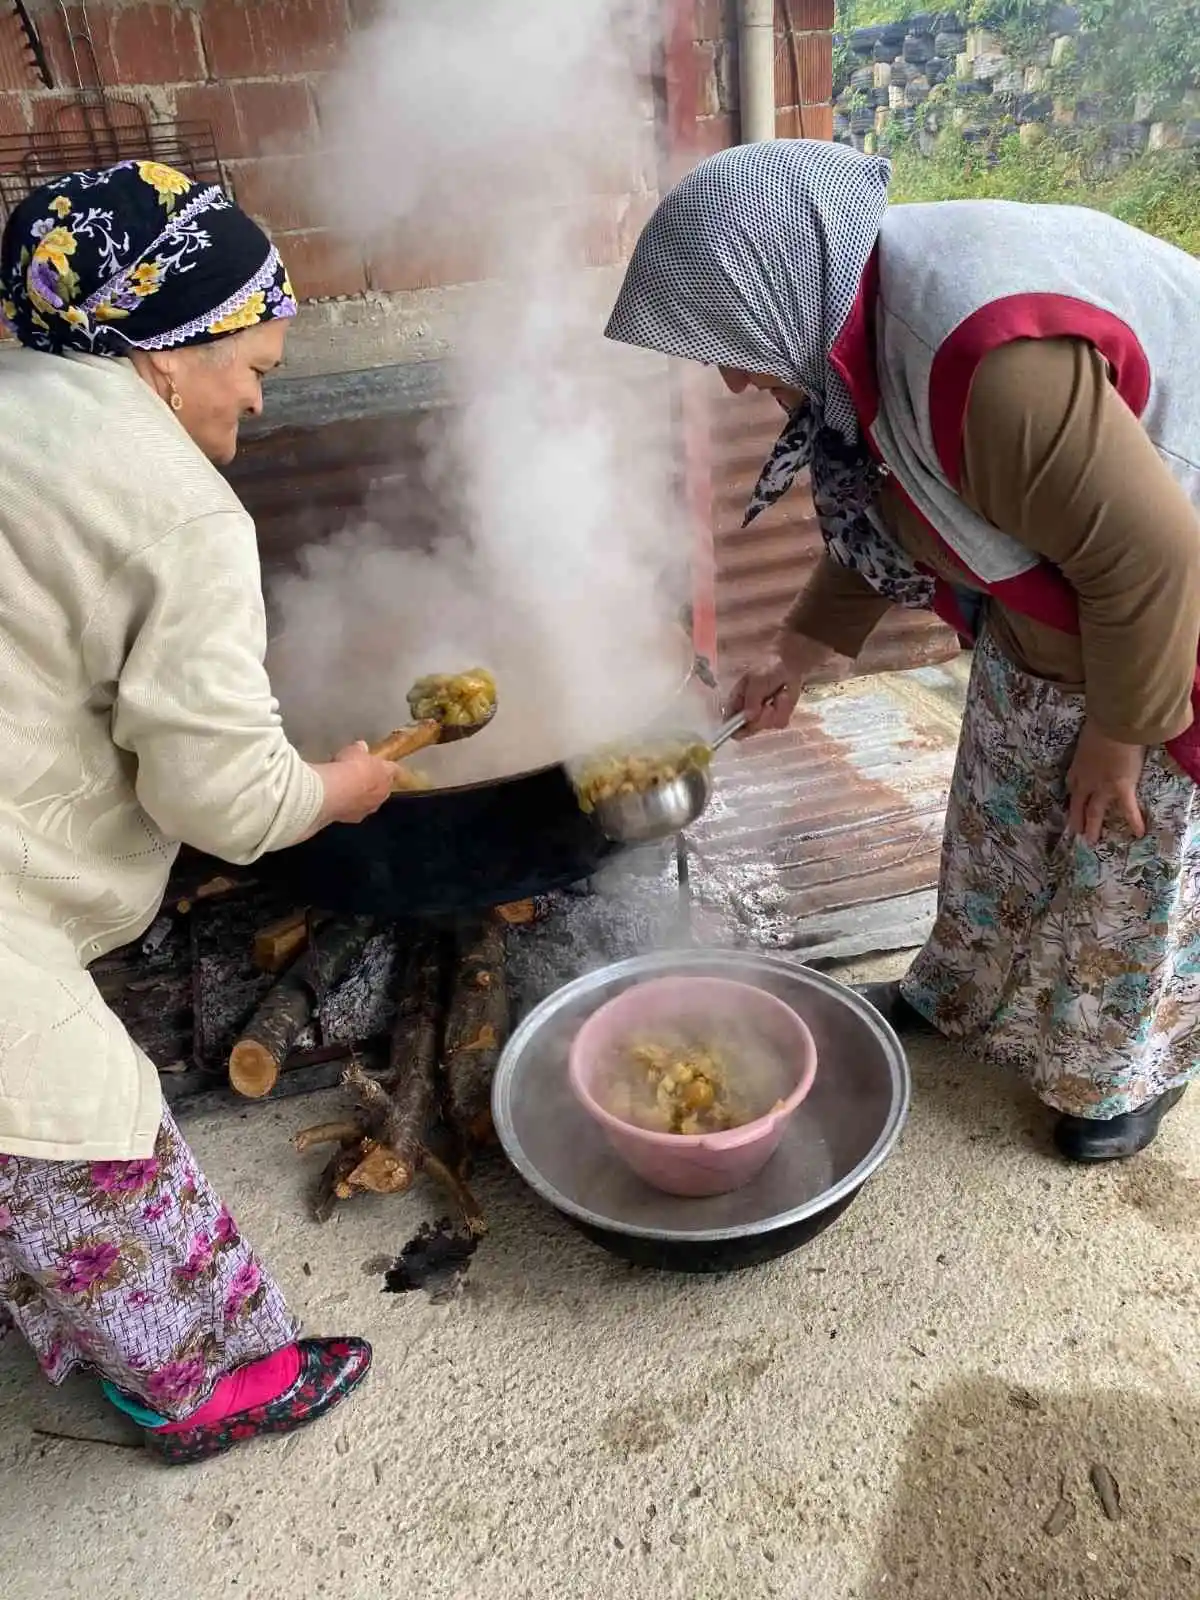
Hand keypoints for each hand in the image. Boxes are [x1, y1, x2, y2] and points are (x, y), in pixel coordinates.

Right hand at [313, 741, 400, 827]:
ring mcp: (370, 808)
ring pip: (369, 801)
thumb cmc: (348, 767)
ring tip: (346, 790)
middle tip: (360, 776)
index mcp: (387, 774)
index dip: (387, 767)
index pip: (394, 770)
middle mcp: (382, 793)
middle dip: (373, 783)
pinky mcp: (355, 818)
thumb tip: (361, 747)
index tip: (381, 765)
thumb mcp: (353, 750)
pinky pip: (354, 811)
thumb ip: (359, 750)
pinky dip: (348, 806)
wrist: (335, 791)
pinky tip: (337, 800)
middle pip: (382, 788)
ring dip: (360, 797)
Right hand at [726, 633, 835, 736]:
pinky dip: (785, 710)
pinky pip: (780, 723)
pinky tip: (785, 697)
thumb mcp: (757, 681)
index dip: (734, 729)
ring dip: (776, 710)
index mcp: (736, 704)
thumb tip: (749, 717)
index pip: (728, 723)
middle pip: (748, 729)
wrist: (788, 666)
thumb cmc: (767, 670)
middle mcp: (746, 714)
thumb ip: (751, 699)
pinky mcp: (776, 719)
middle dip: (761, 718)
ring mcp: (762, 718)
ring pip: (766, 726)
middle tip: (768, 706)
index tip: (747, 725)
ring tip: (779, 695)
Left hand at [1066, 719, 1145, 845]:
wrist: (1113, 726)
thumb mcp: (1089, 735)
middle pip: (1078, 803)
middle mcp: (1085, 780)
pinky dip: (1134, 821)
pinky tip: (1138, 833)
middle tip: (1075, 831)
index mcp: (1077, 766)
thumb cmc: (1101, 724)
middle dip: (1076, 818)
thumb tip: (1096, 737)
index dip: (1073, 792)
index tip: (1073, 798)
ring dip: (1093, 827)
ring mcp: (1101, 787)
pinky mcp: (1120, 789)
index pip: (1072, 783)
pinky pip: (1127, 808)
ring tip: (1091, 841)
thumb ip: (1091, 742)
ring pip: (1095, 811)